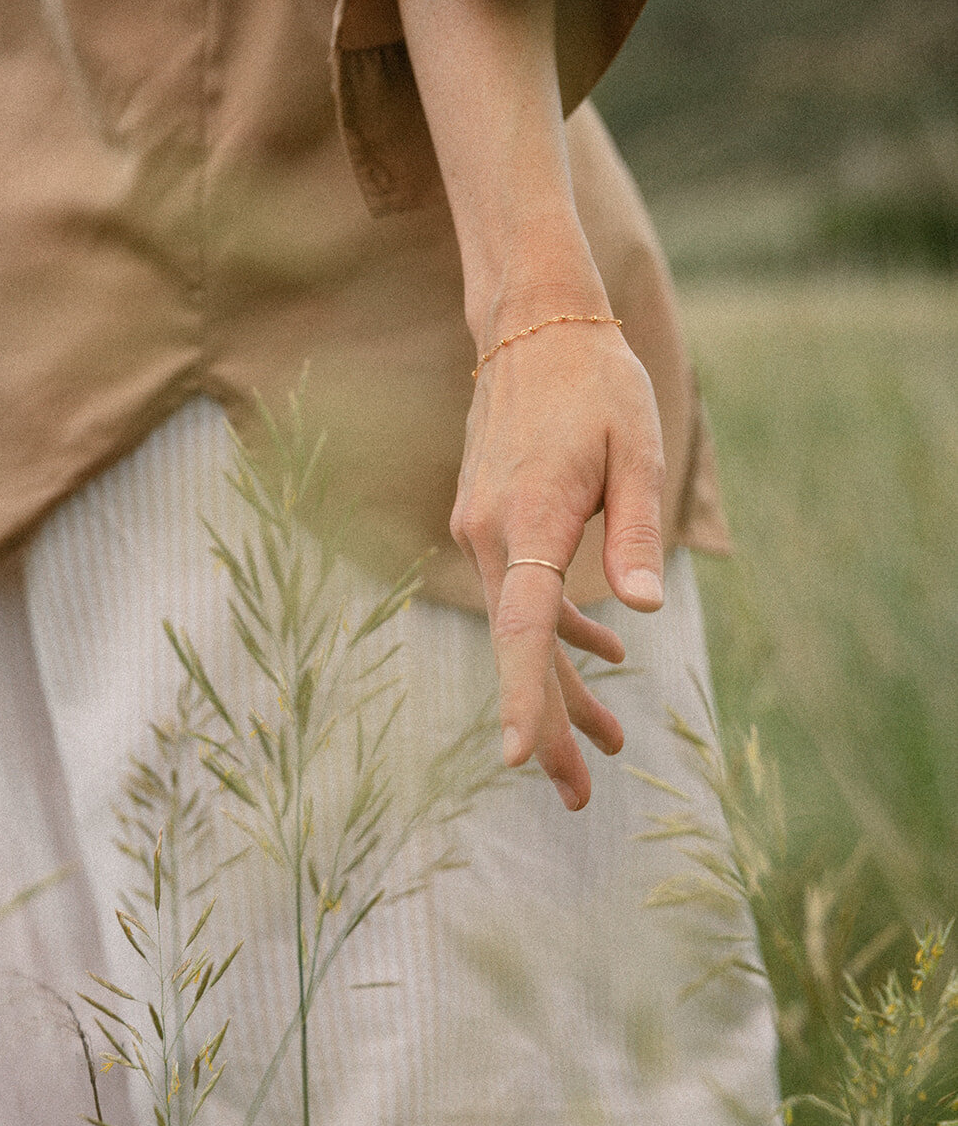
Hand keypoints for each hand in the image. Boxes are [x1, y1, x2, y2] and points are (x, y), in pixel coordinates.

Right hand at [452, 308, 665, 810]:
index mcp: (528, 517)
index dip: (521, 695)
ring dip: (558, 685)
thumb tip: (644, 608)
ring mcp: (482, 527)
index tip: (519, 760)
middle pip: (519, 646)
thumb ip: (633, 531)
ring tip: (607, 746)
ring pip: (521, 625)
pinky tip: (606, 651)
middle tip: (584, 798)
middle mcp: (490, 532)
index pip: (521, 624)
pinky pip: (523, 591)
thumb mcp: (635, 451)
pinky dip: (558, 629)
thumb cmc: (595, 384)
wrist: (533, 328)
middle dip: (551, 724)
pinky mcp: (491, 519)